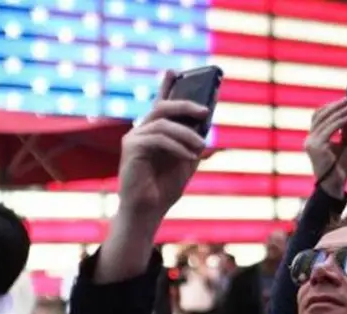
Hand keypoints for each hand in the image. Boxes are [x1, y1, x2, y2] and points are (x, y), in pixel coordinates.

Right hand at [118, 70, 208, 219]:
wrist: (148, 211)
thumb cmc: (165, 188)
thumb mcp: (187, 165)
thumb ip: (196, 149)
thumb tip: (215, 141)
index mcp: (155, 132)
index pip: (160, 103)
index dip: (166, 85)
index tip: (175, 70)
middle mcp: (142, 130)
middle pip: (163, 106)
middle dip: (185, 104)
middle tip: (205, 109)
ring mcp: (134, 138)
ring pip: (162, 122)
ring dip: (186, 133)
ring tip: (200, 147)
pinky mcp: (131, 148)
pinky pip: (158, 138)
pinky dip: (177, 146)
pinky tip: (189, 157)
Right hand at [303, 99, 346, 198]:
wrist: (335, 185)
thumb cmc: (339, 167)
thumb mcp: (343, 144)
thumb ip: (343, 130)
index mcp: (312, 138)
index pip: (318, 116)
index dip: (330, 107)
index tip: (344, 100)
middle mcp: (309, 139)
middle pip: (320, 115)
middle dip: (335, 106)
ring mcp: (311, 143)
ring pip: (324, 121)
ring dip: (339, 111)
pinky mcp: (316, 147)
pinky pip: (329, 129)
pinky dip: (339, 122)